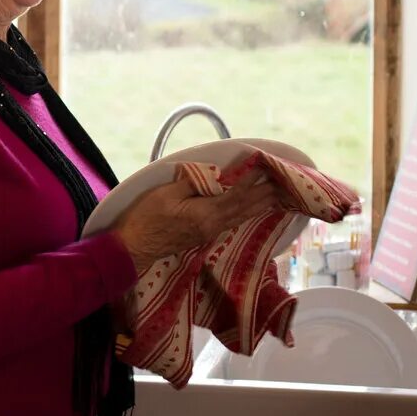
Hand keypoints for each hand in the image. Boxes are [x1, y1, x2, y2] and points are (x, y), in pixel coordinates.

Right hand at [112, 161, 284, 275]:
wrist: (134, 247)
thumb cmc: (146, 218)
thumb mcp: (165, 194)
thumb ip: (191, 183)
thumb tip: (212, 174)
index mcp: (205, 214)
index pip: (235, 195)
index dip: (250, 181)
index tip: (264, 168)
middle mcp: (213, 225)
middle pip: (244, 209)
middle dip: (263, 195)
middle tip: (282, 184)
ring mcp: (208, 233)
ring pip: (240, 218)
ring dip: (258, 206)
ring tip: (274, 198)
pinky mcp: (202, 236)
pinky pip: (231, 222)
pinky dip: (244, 214)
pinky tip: (248, 212)